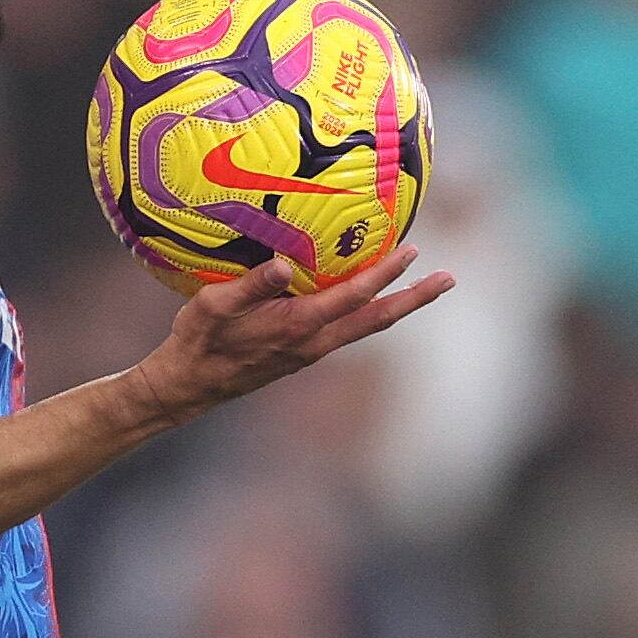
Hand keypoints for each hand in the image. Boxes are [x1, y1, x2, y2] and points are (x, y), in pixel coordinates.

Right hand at [131, 246, 455, 425]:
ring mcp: (311, 351)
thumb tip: (284, 264)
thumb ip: (250, 286)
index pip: (354, 296)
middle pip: (378, 319)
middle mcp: (314, 342)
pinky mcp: (304, 353)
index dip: (385, 273)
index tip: (412, 251)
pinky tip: (371, 297)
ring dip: (398, 305)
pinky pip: (349, 329)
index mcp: (297, 326)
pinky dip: (370, 311)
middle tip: (449, 279)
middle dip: (414, 298)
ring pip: (366, 327)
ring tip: (424, 287)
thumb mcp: (212, 306)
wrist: (188, 387)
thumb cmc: (197, 341)